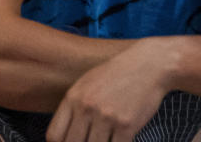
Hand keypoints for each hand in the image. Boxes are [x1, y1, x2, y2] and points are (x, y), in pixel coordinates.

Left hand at [46, 39, 173, 141]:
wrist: (147, 66)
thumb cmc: (114, 75)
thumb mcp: (85, 84)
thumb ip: (72, 108)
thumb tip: (63, 135)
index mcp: (72, 98)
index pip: (54, 135)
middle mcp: (86, 108)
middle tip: (88, 140)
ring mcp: (106, 117)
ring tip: (104, 137)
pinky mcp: (127, 126)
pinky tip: (118, 139)